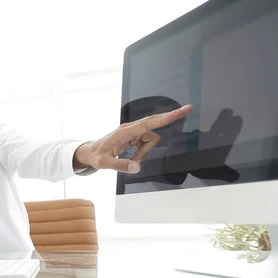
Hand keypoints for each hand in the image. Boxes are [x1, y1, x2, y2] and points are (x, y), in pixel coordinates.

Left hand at [74, 105, 192, 172]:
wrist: (89, 152)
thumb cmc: (96, 156)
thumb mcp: (104, 164)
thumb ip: (120, 166)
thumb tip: (137, 167)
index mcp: (124, 131)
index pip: (148, 123)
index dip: (165, 118)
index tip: (179, 111)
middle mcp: (130, 128)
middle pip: (154, 124)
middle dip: (169, 118)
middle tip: (188, 109)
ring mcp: (132, 132)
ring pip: (150, 139)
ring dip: (145, 151)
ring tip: (132, 160)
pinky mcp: (133, 136)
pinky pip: (145, 143)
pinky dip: (142, 152)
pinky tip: (132, 158)